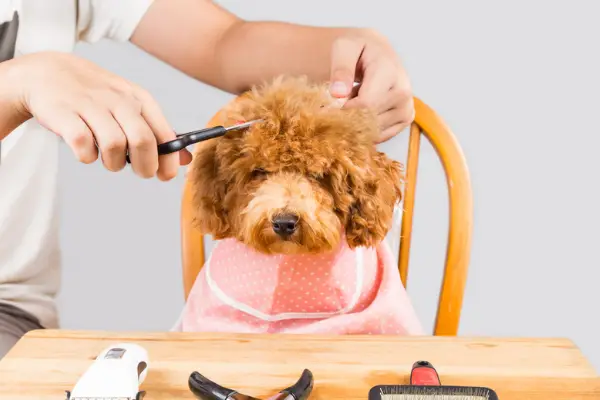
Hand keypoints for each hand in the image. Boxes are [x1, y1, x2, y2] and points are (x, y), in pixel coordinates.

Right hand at [8, 51, 190, 179]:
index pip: (164, 133)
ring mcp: (90, 105)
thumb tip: (185, 160)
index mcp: (139, 98)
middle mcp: (118, 100)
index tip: (166, 175)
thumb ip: (158, 133)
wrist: (47, 73)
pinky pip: (83, 146)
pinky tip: (86, 151)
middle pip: (143, 140)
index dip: (169, 159)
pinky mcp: (65, 114)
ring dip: (114, 163)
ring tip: (109, 160)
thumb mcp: (131, 106)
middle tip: (141, 172)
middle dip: (146, 166)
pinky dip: (87, 156)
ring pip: (114, 145)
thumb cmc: (96, 96)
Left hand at [328, 30, 414, 142]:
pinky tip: (361, 112)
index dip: (343, 111)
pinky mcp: (406, 118)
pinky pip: (380, 136)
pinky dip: (366, 129)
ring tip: (352, 102)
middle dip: (348, 117)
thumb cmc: (357, 49)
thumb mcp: (344, 48)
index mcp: (389, 72)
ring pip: (374, 131)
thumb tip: (338, 94)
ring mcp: (406, 106)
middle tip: (337, 104)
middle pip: (369, 120)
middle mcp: (403, 91)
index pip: (365, 105)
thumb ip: (340, 69)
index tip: (326, 108)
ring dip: (356, 123)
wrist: (376, 51)